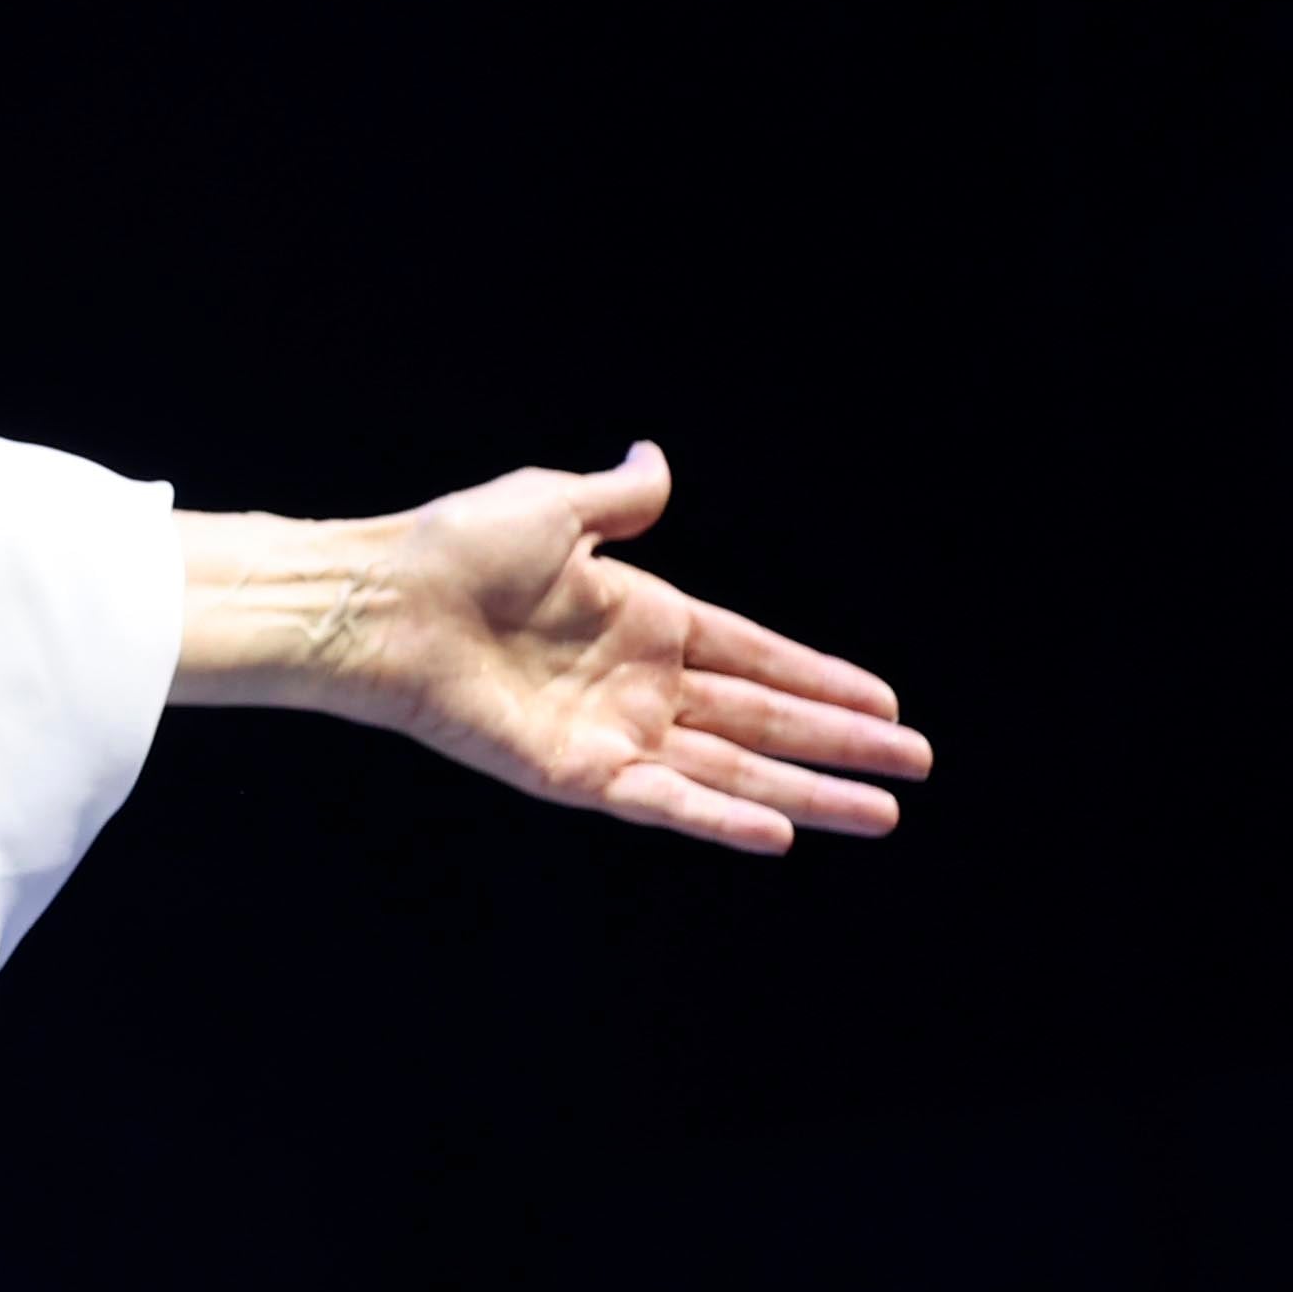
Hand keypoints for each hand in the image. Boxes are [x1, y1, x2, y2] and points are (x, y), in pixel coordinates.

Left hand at [184, 444, 930, 853]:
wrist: (377, 601)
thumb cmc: (452, 548)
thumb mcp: (552, 506)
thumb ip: (618, 498)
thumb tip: (655, 459)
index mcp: (639, 616)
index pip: (751, 654)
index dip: (817, 677)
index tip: (884, 698)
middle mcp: (635, 681)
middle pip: (759, 719)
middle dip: (838, 742)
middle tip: (916, 763)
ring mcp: (609, 731)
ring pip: (730, 771)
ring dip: (805, 793)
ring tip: (882, 814)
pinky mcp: (574, 772)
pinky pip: (663, 800)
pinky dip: (718, 819)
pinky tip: (781, 832)